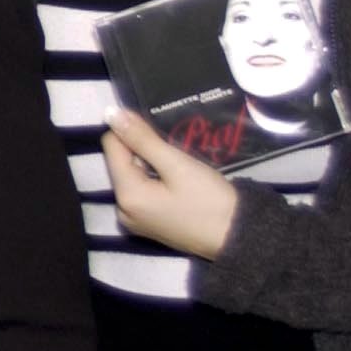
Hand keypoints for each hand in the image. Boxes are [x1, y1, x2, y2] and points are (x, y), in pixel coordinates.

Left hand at [100, 106, 242, 259]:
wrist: (239, 237)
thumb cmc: (210, 200)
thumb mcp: (177, 165)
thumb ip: (142, 139)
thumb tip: (111, 113)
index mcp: (126, 195)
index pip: (112, 146)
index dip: (132, 131)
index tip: (159, 131)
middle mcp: (122, 210)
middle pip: (121, 162)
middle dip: (143, 149)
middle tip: (174, 152)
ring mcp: (135, 220)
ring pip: (133, 175)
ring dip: (151, 163)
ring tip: (179, 166)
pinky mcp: (149, 223)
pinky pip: (143, 191)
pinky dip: (156, 179)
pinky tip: (177, 180)